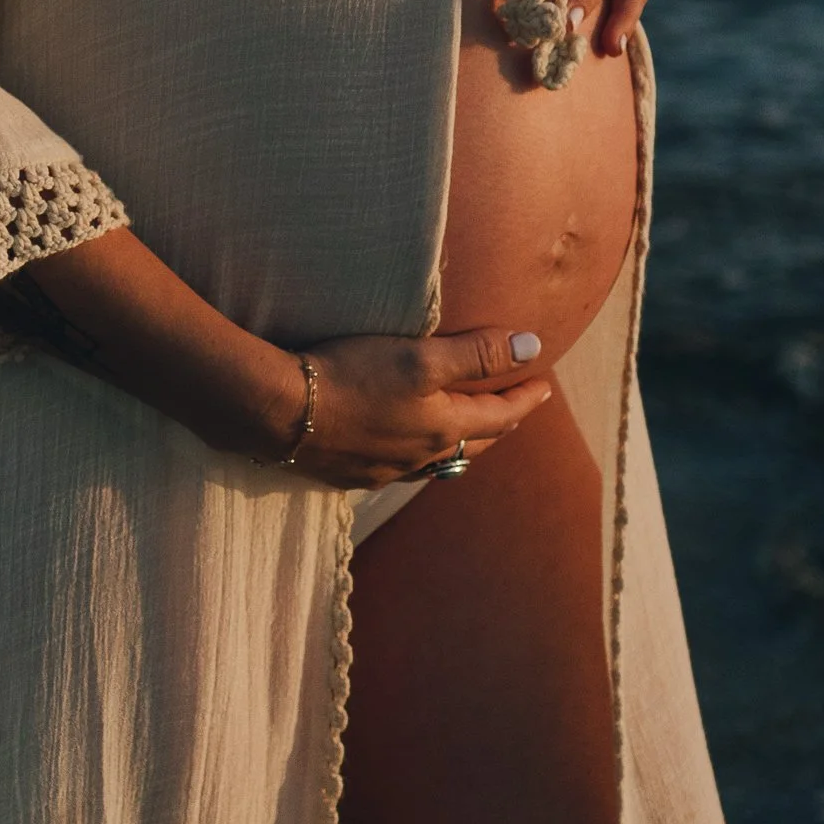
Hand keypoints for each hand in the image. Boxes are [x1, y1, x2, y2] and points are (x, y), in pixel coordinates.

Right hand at [278, 324, 552, 489]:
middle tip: (515, 409)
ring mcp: (385, 471)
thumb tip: (532, 348)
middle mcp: (421, 458)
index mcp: (444, 430)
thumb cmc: (352, 377)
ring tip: (468, 431)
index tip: (544, 385)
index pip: (501, 416)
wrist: (279, 413)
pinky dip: (420, 456)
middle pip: (474, 444)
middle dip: (500, 425)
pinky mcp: (351, 474)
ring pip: (438, 461)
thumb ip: (477, 354)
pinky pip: (402, 469)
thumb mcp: (420, 357)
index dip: (525, 399)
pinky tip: (406, 449)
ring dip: (461, 445)